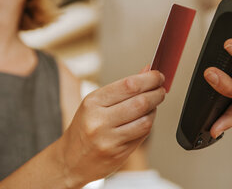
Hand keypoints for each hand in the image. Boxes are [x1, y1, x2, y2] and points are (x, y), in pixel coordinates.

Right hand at [56, 69, 165, 186]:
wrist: (70, 161)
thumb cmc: (84, 129)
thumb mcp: (96, 103)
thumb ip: (123, 87)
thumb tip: (146, 71)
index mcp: (93, 103)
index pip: (129, 85)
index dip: (149, 79)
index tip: (158, 76)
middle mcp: (100, 121)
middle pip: (140, 102)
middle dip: (157, 93)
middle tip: (161, 89)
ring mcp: (109, 139)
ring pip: (145, 120)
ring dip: (155, 110)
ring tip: (153, 105)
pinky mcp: (118, 154)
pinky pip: (142, 135)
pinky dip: (149, 124)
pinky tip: (146, 119)